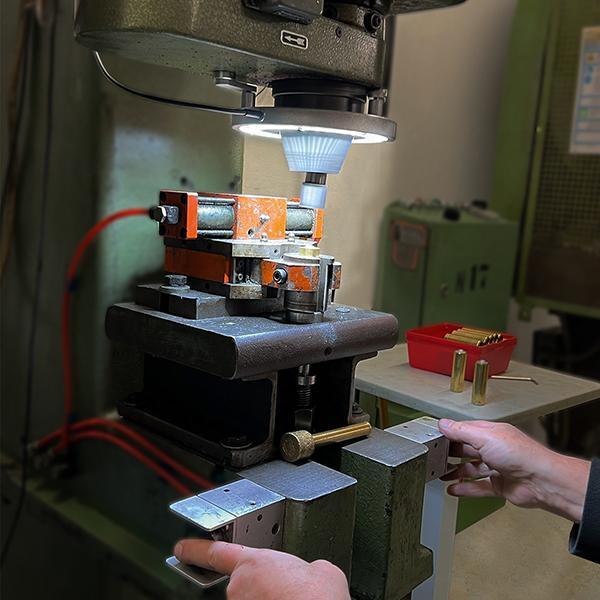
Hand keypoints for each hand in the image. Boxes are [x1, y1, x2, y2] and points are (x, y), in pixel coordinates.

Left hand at [174, 539, 350, 599]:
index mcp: (253, 561)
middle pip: (244, 581)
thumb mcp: (319, 567)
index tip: (181, 548)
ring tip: (291, 599)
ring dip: (267, 599)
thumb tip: (309, 572)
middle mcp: (239, 587)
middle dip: (263, 584)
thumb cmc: (315, 596)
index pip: (216, 552)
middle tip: (287, 589)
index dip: (196, 549)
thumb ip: (302, 564)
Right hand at [438, 419, 590, 521]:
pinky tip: (454, 490)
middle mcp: (494, 449)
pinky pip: (479, 487)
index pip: (465, 431)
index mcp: (491, 433)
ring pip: (472, 469)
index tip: (434, 438)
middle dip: (451, 453)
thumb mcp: (484, 437)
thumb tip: (443, 424)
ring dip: (456, 472)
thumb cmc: (521, 455)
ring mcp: (497, 468)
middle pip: (467, 450)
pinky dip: (466, 489)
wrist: (542, 481)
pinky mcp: (500, 486)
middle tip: (435, 457)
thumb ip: (461, 431)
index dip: (449, 434)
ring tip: (441, 475)